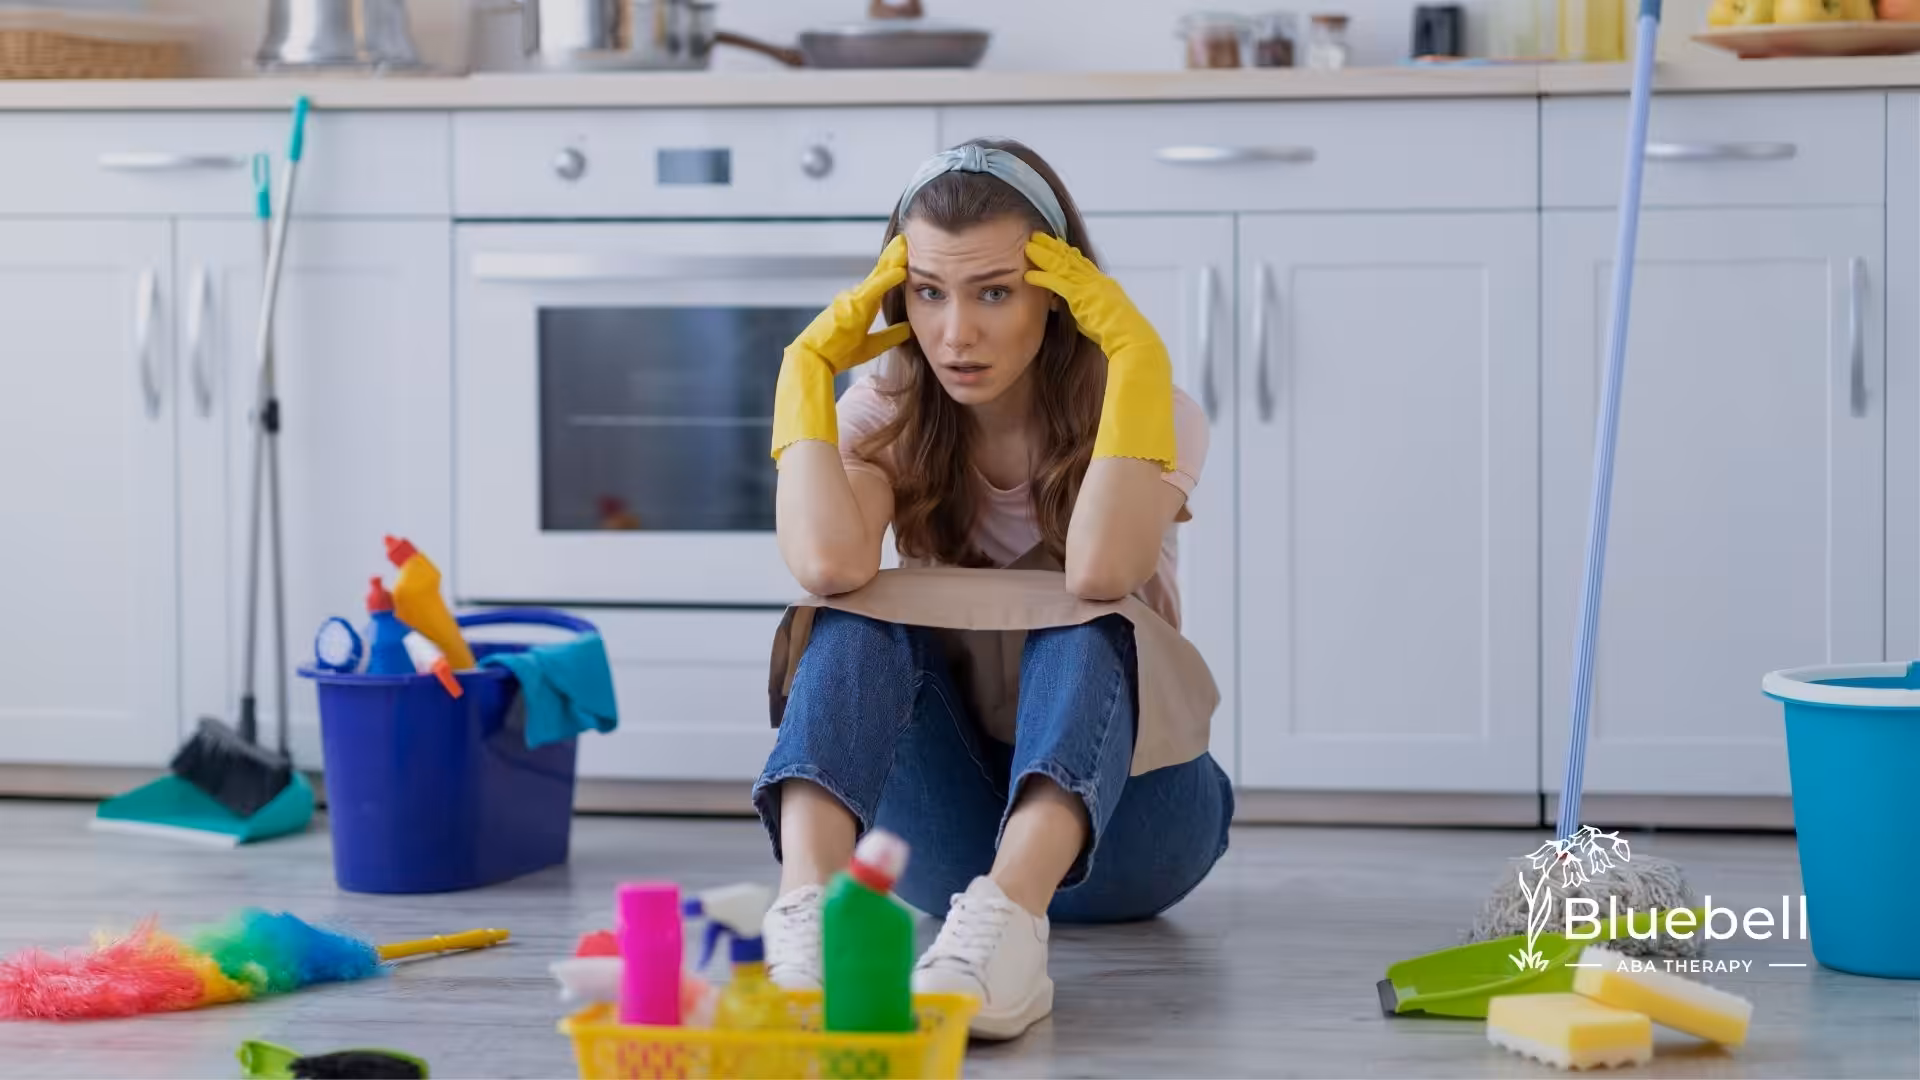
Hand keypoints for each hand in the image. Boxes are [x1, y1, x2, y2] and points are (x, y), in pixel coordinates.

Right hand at [789, 233, 912, 373]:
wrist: (814, 359)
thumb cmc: (837, 353)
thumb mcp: (871, 346)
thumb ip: (890, 336)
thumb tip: (910, 329)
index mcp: (861, 306)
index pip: (880, 282)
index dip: (892, 269)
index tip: (904, 257)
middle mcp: (855, 297)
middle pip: (878, 273)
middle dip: (892, 257)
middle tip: (905, 241)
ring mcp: (852, 298)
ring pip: (876, 276)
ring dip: (891, 260)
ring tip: (904, 245)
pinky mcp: (851, 306)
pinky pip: (873, 289)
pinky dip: (887, 279)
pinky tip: (900, 271)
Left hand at [1023, 232, 1163, 361]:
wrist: (1131, 336)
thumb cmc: (1121, 333)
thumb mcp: (1104, 315)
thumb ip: (1089, 309)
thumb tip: (1078, 311)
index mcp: (1104, 283)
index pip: (1082, 263)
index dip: (1067, 252)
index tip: (1056, 243)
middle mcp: (1096, 279)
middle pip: (1070, 257)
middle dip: (1053, 246)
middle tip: (1037, 236)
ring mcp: (1089, 286)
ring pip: (1062, 265)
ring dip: (1044, 255)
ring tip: (1029, 247)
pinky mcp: (1081, 296)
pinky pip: (1058, 283)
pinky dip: (1042, 278)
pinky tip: (1029, 275)